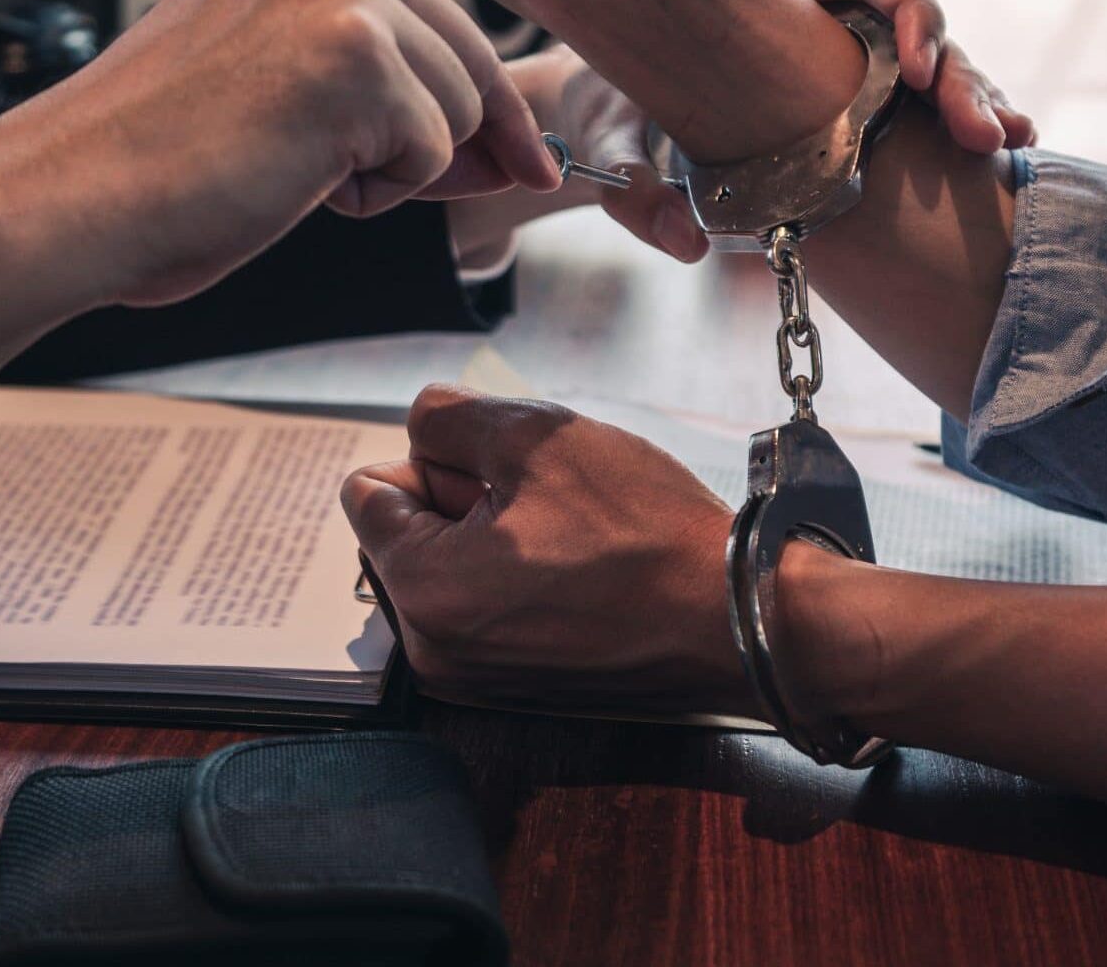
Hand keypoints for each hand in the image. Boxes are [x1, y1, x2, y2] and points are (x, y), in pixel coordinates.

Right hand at [38, 0, 559, 305]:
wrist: (75, 196)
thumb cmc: (162, 165)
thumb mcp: (279, 86)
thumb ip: (381, 83)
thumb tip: (514, 146)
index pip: (434, 15)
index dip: (475, 101)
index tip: (526, 159)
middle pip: (465, 58)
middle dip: (447, 141)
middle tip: (367, 185)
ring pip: (456, 109)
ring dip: (392, 169)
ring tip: (285, 167)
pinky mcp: (359, 56)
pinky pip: (432, 152)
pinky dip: (376, 192)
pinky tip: (290, 177)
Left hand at [341, 384, 745, 713]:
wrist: (739, 616)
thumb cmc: (647, 533)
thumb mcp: (536, 436)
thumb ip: (448, 417)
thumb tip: (419, 428)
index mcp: (421, 590)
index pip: (366, 491)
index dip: (433, 460)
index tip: (504, 475)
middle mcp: (433, 650)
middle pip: (406, 533)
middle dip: (460, 503)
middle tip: (547, 507)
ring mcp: (475, 679)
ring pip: (450, 567)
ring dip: (494, 538)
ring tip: (572, 541)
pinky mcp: (518, 689)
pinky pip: (489, 608)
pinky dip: (521, 581)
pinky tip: (583, 573)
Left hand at [447, 0, 1036, 266]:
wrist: (602, 121)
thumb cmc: (604, 109)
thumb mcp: (606, 139)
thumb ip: (633, 188)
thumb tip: (693, 245)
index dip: (909, 9)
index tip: (917, 67)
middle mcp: (823, 30)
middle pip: (919, 31)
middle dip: (961, 76)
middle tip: (983, 134)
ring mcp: (848, 75)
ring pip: (937, 75)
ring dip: (979, 105)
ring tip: (1004, 146)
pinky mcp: (859, 121)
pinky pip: (928, 120)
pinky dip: (965, 135)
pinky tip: (1002, 161)